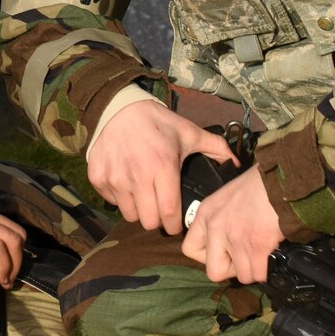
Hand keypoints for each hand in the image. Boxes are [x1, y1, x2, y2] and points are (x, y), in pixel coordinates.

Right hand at [85, 96, 236, 235]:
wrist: (119, 109)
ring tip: (144, 196)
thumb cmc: (158, 123)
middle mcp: (137, 176)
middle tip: (160, 209)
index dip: (175, 226)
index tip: (177, 225)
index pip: (170, 214)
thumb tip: (236, 163)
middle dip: (157, 220)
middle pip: (149, 221)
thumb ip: (215, 147)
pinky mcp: (98, 178)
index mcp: (163, 167)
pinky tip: (127, 184)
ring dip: (139, 210)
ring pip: (130, 215)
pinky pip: (112, 202)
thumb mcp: (188, 132)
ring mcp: (115, 178)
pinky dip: (120, 198)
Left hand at [182, 166, 283, 284]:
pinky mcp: (257, 246)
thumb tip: (228, 243)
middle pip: (214, 272)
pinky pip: (259, 274)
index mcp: (206, 213)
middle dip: (232, 270)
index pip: (190, 250)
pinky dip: (268, 269)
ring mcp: (236, 238)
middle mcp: (216, 227)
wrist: (283, 178)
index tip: (223, 252)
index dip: (208, 257)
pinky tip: (273, 254)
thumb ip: (222, 218)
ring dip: (254, 269)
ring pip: (242, 276)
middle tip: (246, 257)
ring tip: (263, 253)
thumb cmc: (260, 183)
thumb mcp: (228, 196)